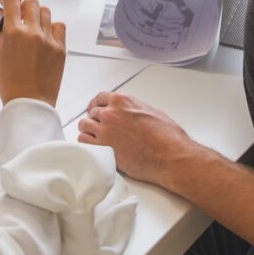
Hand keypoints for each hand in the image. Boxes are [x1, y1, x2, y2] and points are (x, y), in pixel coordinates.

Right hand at [0, 0, 65, 106]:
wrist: (29, 102)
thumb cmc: (9, 82)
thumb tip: (3, 15)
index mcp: (13, 33)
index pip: (11, 1)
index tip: (6, 2)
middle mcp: (32, 33)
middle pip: (31, 2)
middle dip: (24, 5)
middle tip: (21, 15)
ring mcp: (48, 40)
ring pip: (46, 12)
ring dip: (38, 16)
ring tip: (33, 29)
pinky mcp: (60, 48)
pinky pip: (59, 26)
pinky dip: (52, 28)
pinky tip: (45, 37)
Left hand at [78, 92, 199, 186]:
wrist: (170, 156)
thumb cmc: (167, 137)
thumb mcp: (151, 111)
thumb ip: (133, 110)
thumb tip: (129, 114)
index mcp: (122, 101)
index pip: (100, 98)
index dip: (97, 104)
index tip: (95, 109)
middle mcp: (111, 113)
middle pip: (92, 113)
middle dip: (96, 120)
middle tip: (101, 128)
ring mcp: (105, 130)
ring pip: (84, 126)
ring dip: (89, 131)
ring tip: (96, 138)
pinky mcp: (103, 148)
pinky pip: (83, 141)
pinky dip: (87, 144)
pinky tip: (94, 147)